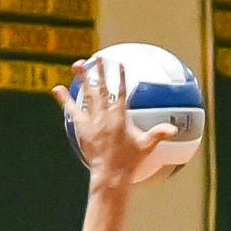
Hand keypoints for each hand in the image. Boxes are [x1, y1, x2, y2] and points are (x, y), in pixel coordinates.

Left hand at [53, 57, 177, 185]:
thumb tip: (174, 129)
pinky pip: (72, 110)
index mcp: (120, 117)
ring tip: (77, 64)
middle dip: (99, 71)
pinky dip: (64, 99)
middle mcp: (105, 115)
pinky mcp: (82, 128)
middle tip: (97, 57)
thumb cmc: (129, 162)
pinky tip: (56, 88)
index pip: (120, 92)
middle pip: (102, 88)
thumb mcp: (146, 147)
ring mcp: (92, 121)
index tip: (119, 64)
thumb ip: (158, 134)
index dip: (120, 77)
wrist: (110, 174)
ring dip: (83, 78)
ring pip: (87, 95)